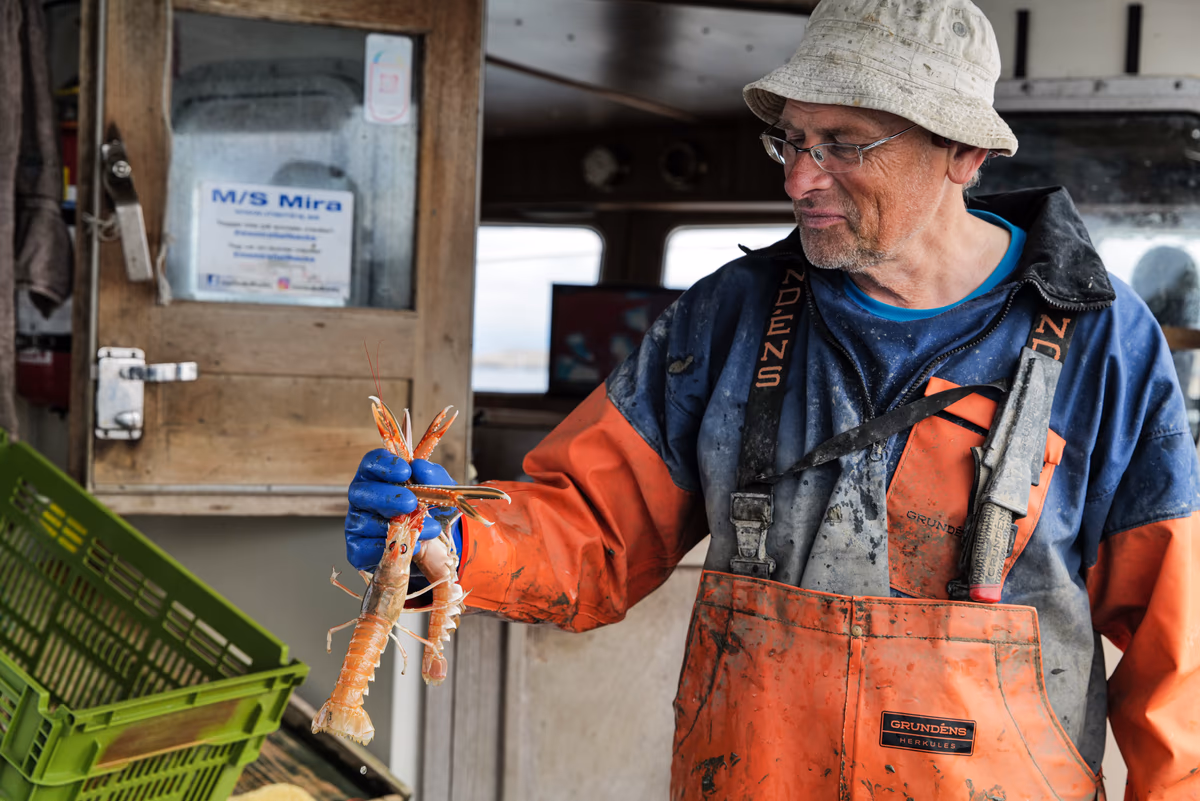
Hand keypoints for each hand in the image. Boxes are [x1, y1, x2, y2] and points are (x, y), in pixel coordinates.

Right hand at [345, 448, 461, 571]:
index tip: (405, 471)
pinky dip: (387, 548)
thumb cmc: (431, 512)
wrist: (436, 547)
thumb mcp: (442, 493)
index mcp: (379, 477)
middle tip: (411, 503)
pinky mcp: (358, 549)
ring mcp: (358, 524)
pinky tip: (411, 546)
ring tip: (426, 530)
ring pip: (364, 522)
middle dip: (387, 498)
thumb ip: (434, 477)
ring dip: (396, 527)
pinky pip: (363, 549)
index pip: (371, 463)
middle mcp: (364, 498)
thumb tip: (420, 467)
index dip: (384, 465)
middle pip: (362, 492)